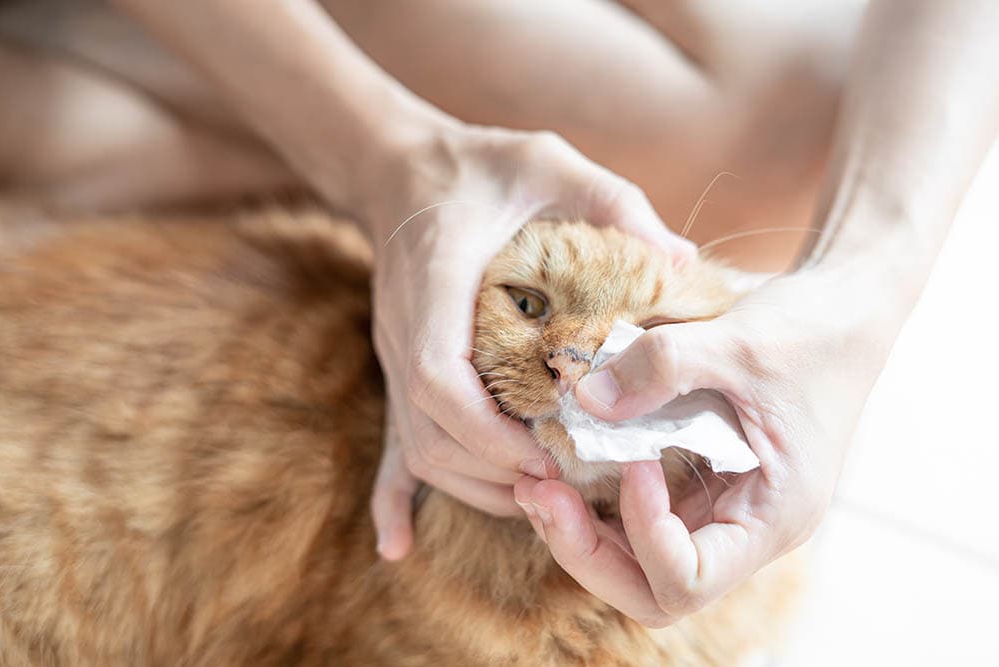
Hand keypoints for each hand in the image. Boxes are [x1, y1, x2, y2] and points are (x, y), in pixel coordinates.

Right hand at [364, 125, 695, 559]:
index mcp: (436, 282)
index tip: (544, 454)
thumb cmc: (482, 165)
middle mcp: (404, 330)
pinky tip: (398, 544)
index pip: (437, 378)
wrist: (403, 168)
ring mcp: (393, 355)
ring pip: (421, 449)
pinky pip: (391, 442)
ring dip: (477, 484)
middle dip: (497, 471)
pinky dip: (394, 499)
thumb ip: (613, 204)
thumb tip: (684, 262)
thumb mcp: (550, 161)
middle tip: (568, 485)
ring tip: (543, 495)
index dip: (487, 430)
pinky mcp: (398, 368)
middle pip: (431, 433)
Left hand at [513, 267, 893, 625]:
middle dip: (587, 551)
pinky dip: (594, 507)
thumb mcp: (740, 340)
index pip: (693, 578)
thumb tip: (586, 399)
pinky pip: (639, 523)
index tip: (634, 462)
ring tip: (535, 484)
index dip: (646, 534)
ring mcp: (721, 512)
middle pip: (654, 590)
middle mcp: (745, 529)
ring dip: (580, 535)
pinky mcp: (701, 487)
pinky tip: (561, 468)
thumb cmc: (810, 331)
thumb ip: (663, 365)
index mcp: (774, 515)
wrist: (842, 313)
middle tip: (539, 494)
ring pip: (639, 565)